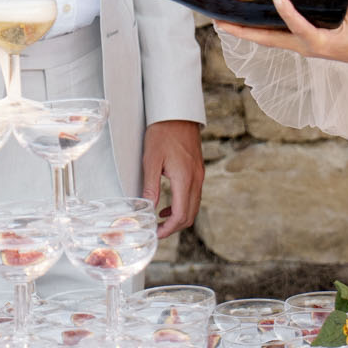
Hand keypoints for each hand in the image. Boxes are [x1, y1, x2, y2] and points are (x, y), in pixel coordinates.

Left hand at [141, 119, 204, 237]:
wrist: (178, 113)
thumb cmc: (162, 133)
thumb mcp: (151, 160)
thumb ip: (150, 186)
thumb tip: (148, 208)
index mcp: (185, 179)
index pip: (180, 215)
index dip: (168, 229)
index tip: (156, 233)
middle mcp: (196, 180)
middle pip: (190, 215)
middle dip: (174, 227)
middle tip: (157, 231)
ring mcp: (199, 175)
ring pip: (194, 207)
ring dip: (179, 217)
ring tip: (160, 220)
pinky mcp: (198, 171)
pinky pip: (194, 196)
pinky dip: (183, 206)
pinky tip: (168, 205)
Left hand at [217, 0, 347, 71]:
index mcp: (322, 43)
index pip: (301, 28)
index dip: (289, 14)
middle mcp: (305, 48)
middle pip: (268, 40)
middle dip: (243, 31)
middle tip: (219, 21)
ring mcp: (300, 47)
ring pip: (267, 39)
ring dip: (245, 31)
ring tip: (222, 20)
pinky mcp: (300, 43)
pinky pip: (275, 36)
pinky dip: (258, 28)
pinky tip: (246, 19)